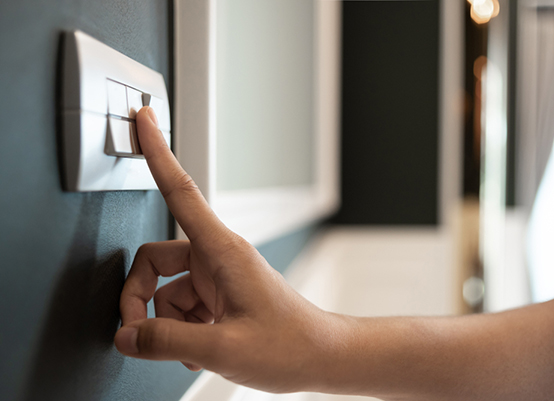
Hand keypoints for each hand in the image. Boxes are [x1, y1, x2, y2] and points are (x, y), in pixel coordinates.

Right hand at [114, 107, 344, 392]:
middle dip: (138, 298)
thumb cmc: (290, 343)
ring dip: (164, 323)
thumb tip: (128, 335)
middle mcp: (216, 257)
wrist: (320, 355)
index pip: (181, 191)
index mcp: (222, 251)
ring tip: (190, 349)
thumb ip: (167, 339)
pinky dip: (180, 330)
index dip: (157, 153)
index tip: (144, 120)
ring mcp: (217, 276)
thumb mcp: (223, 348)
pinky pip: (181, 306)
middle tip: (138, 334)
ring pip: (165, 290)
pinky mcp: (219, 294)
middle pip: (153, 261)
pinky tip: (201, 348)